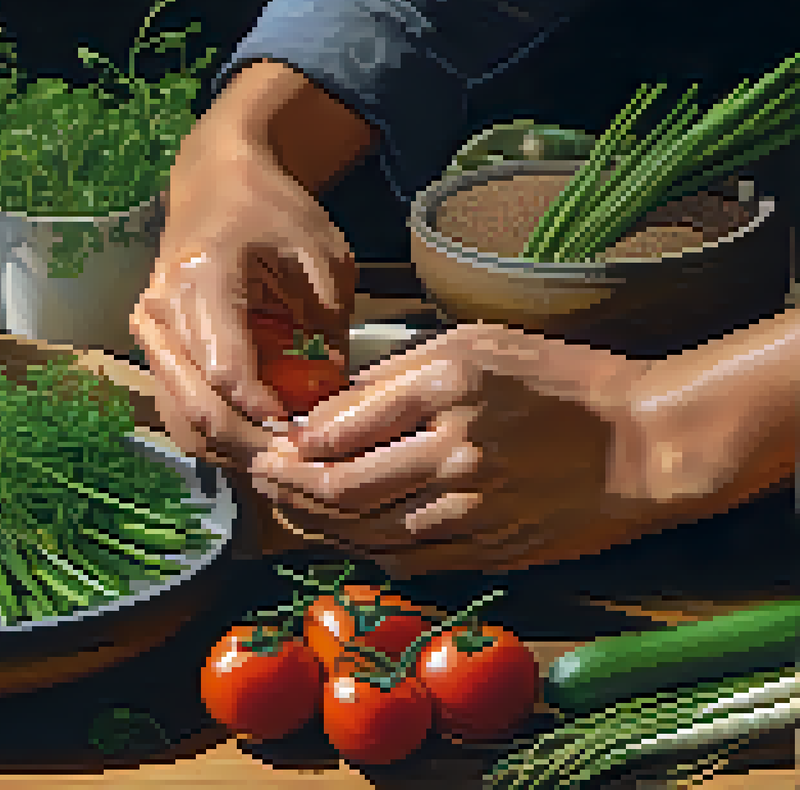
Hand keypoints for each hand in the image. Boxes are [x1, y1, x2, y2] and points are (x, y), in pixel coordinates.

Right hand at [132, 123, 355, 471]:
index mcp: (202, 278)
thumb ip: (325, 331)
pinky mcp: (151, 352)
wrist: (217, 183)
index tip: (307, 433)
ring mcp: (148, 334)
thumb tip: (330, 405)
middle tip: (301, 463)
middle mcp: (160, 311)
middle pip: (197, 408)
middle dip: (253, 448)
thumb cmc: (273, 214)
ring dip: (234, 451)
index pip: (224, 372)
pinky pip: (178, 414)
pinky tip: (257, 441)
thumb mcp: (321, 260)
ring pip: (183, 421)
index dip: (267, 415)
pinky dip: (217, 438)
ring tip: (284, 457)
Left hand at [248, 323, 672, 575]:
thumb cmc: (560, 381)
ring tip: (287, 508)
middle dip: (287, 488)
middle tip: (261, 480)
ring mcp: (472, 508)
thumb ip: (397, 373)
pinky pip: (407, 559)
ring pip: (365, 531)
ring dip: (315, 523)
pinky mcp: (488, 547)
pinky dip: (363, 550)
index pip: (339, 427)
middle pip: (340, 487)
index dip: (291, 443)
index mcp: (446, 389)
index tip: (269, 442)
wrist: (644, 444)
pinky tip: (341, 536)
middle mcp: (453, 452)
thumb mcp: (476, 345)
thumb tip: (326, 404)